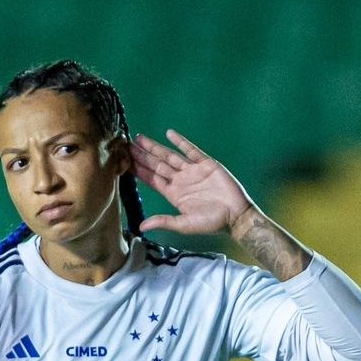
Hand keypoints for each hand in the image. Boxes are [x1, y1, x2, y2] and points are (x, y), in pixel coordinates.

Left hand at [131, 130, 256, 236]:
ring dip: (156, 147)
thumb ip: (164, 222)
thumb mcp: (185, 224)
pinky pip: (191, 150)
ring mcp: (192, 171)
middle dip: (142, 155)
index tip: (125, 162)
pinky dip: (181, 142)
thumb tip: (142, 227)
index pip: (152, 179)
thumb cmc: (212, 222)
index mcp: (174, 193)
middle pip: (157, 164)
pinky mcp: (206, 164)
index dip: (139, 170)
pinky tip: (169, 134)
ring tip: (140, 138)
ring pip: (170, 155)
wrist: (236, 214)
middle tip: (127, 144)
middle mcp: (181, 180)